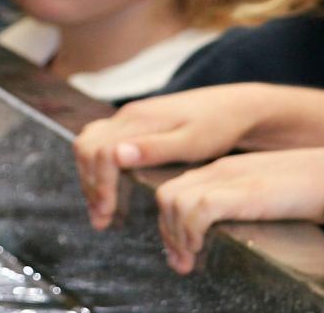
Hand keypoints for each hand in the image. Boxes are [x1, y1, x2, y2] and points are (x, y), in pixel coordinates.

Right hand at [73, 85, 268, 228]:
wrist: (238, 107)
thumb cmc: (219, 127)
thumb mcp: (191, 143)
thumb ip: (153, 149)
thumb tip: (116, 154)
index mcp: (139, 120)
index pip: (98, 151)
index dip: (98, 184)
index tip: (107, 213)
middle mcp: (129, 115)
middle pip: (86, 146)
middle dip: (88, 183)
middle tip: (101, 217)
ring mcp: (131, 117)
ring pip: (90, 143)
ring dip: (90, 176)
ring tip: (102, 208)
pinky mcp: (137, 123)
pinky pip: (103, 142)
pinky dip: (99, 167)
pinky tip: (111, 188)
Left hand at [154, 147, 323, 273]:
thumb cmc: (307, 192)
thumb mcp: (261, 197)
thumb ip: (237, 208)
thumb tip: (216, 235)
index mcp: (222, 172)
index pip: (176, 191)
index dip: (169, 224)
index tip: (179, 252)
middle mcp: (219, 171)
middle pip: (166, 196)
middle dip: (167, 232)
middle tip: (182, 260)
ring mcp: (228, 179)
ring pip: (173, 201)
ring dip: (177, 234)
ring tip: (193, 255)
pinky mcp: (242, 192)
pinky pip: (197, 208)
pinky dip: (191, 230)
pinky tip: (202, 244)